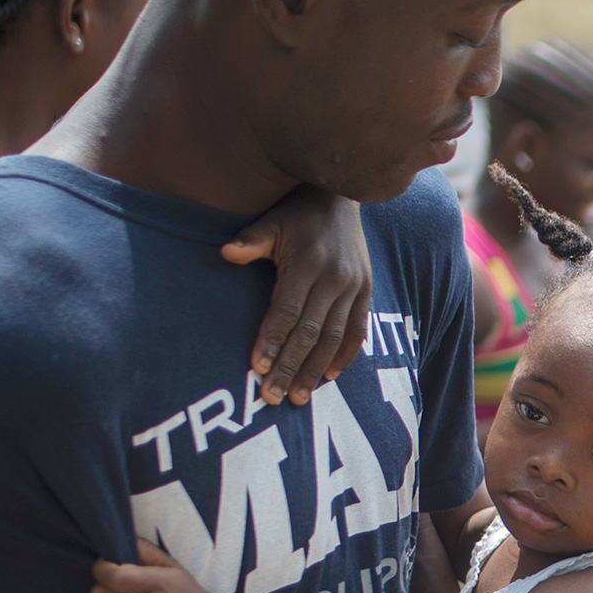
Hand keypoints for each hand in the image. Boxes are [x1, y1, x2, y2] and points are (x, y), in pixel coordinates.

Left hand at [227, 189, 370, 405]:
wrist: (342, 195)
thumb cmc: (297, 213)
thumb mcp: (273, 221)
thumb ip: (253, 240)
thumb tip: (227, 252)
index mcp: (307, 263)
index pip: (287, 311)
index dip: (272, 341)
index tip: (257, 368)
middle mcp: (334, 279)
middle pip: (310, 333)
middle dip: (290, 366)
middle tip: (273, 396)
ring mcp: (354, 287)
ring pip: (334, 338)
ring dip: (315, 370)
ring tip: (299, 397)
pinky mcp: (366, 291)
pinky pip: (356, 331)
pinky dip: (344, 356)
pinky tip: (328, 377)